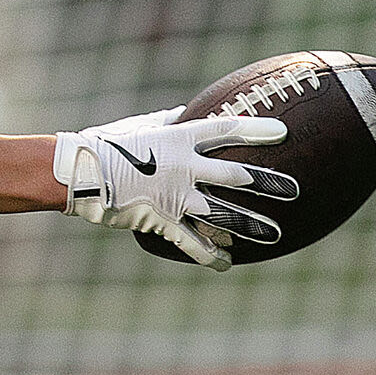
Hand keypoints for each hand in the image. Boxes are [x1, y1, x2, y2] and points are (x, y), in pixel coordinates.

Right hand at [53, 107, 297, 269]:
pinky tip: (227, 262)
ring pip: (223, 214)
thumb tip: (187, 111)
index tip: (283, 132)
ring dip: (251, 225)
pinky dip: (211, 254)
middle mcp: (185, 168)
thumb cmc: (106, 143)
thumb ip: (168, 121)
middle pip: (236, 175)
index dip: (256, 130)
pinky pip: (193, 243)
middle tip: (294, 190)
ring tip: (273, 234)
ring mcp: (176, 197)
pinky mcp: (163, 222)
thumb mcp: (140, 125)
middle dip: (269, 184)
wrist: (81, 172)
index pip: (226, 130)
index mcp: (179, 139)